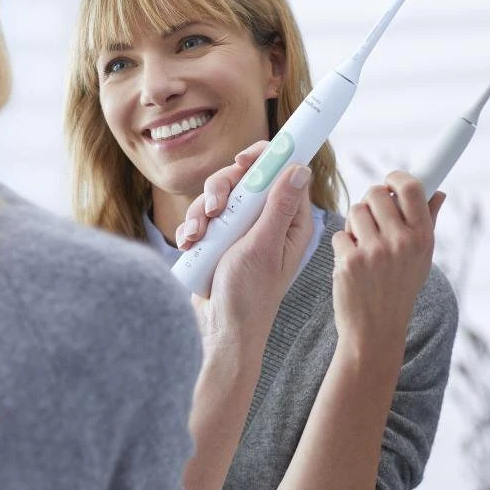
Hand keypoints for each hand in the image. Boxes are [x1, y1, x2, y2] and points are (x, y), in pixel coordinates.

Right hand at [178, 141, 311, 356]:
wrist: (220, 330)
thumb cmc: (250, 295)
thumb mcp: (264, 246)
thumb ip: (278, 206)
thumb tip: (299, 167)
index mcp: (289, 221)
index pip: (283, 173)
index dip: (264, 159)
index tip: (243, 160)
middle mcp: (266, 221)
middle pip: (244, 178)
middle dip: (223, 188)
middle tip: (216, 207)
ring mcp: (241, 229)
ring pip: (218, 196)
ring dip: (202, 211)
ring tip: (197, 235)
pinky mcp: (219, 239)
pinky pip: (203, 217)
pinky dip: (193, 227)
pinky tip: (189, 244)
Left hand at [331, 172, 444, 359]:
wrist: (376, 329)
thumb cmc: (399, 289)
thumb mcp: (421, 258)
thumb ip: (428, 222)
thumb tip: (438, 192)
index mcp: (422, 237)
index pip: (411, 188)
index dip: (397, 177)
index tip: (390, 180)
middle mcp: (401, 242)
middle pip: (376, 193)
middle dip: (370, 202)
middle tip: (371, 219)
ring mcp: (374, 252)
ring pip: (355, 211)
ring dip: (354, 224)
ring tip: (363, 245)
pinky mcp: (350, 261)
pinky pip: (339, 234)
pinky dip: (342, 246)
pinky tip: (352, 264)